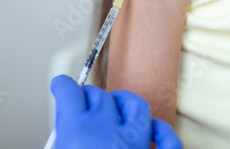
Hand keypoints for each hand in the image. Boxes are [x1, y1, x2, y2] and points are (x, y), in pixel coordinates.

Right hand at [51, 75, 181, 148]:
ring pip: (137, 106)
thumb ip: (63, 136)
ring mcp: (136, 145)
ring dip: (125, 102)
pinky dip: (161, 132)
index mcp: (78, 134)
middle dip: (89, 96)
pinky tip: (154, 130)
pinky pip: (167, 139)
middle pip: (100, 96)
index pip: (69, 92)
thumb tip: (66, 123)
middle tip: (83, 103)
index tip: (62, 86)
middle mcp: (109, 134)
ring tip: (117, 106)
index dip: (63, 86)